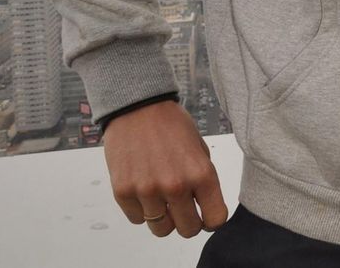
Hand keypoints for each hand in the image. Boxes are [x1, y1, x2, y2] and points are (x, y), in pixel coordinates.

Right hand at [103, 100, 227, 237]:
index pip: (216, 219)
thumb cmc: (172, 126)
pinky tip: (143, 190)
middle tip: (184, 209)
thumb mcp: (199, 149)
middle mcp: (176, 186)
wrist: (137, 109)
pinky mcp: (123, 192)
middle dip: (189, 223)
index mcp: (201, 174)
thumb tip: (204, 207)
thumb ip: (202, 179)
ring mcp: (147, 191)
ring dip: (163, 217)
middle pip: (188, 230)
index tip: (207, 215)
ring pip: (161, 229)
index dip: (212, 220)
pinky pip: (137, 219)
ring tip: (162, 196)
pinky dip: (142, 210)